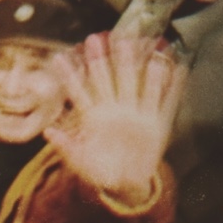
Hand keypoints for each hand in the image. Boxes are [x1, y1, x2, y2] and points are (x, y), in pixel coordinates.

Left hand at [44, 33, 183, 204]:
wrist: (126, 184)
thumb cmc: (100, 171)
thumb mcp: (80, 162)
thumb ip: (66, 148)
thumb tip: (48, 132)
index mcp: (94, 118)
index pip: (79, 92)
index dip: (70, 76)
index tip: (60, 58)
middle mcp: (114, 111)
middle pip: (106, 81)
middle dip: (100, 60)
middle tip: (94, 39)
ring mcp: (135, 115)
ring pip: (133, 84)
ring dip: (133, 65)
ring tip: (130, 43)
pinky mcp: (155, 125)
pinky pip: (163, 103)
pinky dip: (170, 87)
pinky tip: (174, 68)